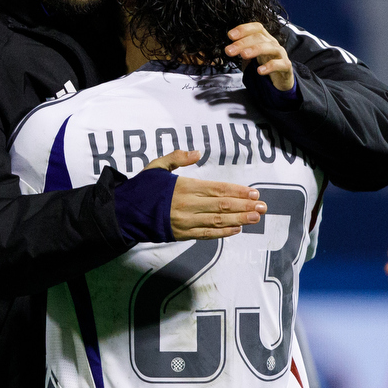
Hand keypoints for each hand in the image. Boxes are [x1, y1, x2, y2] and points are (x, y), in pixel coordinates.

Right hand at [146, 149, 265, 239]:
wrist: (124, 213)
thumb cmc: (142, 189)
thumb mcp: (157, 166)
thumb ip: (177, 157)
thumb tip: (197, 152)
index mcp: (184, 186)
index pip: (218, 188)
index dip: (238, 191)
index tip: (253, 192)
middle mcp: (188, 205)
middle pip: (222, 205)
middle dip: (245, 206)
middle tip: (263, 206)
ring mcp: (185, 221)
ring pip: (218, 221)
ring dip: (239, 219)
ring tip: (255, 218)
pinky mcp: (181, 234)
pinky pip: (206, 234)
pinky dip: (222, 233)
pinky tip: (236, 230)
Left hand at [225, 23, 293, 92]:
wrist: (282, 80)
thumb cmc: (265, 66)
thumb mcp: (251, 58)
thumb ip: (242, 52)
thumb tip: (228, 48)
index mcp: (265, 39)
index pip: (256, 28)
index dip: (244, 29)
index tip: (230, 35)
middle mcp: (273, 44)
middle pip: (259, 37)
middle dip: (242, 43)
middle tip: (229, 50)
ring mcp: (281, 54)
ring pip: (270, 47)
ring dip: (255, 49)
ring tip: (243, 55)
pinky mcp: (286, 66)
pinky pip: (280, 64)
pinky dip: (270, 66)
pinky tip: (260, 71)